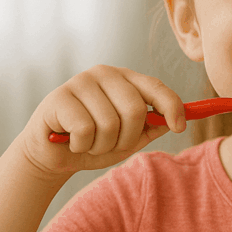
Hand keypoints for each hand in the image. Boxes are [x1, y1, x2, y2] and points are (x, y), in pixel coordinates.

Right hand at [14, 65, 186, 183]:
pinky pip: (85, 130)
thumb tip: (175, 120)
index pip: (156, 87)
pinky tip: (71, 140)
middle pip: (135, 109)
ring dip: (102, 145)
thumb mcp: (130, 138)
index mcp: (126, 80)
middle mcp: (105, 74)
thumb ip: (152, 127)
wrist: (51, 156)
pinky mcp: (59, 97)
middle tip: (112, 144)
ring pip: (109, 123)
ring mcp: (81, 82)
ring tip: (89, 142)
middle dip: (127, 138)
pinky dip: (82, 145)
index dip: (172, 107)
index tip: (180, 127)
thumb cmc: (94, 143)